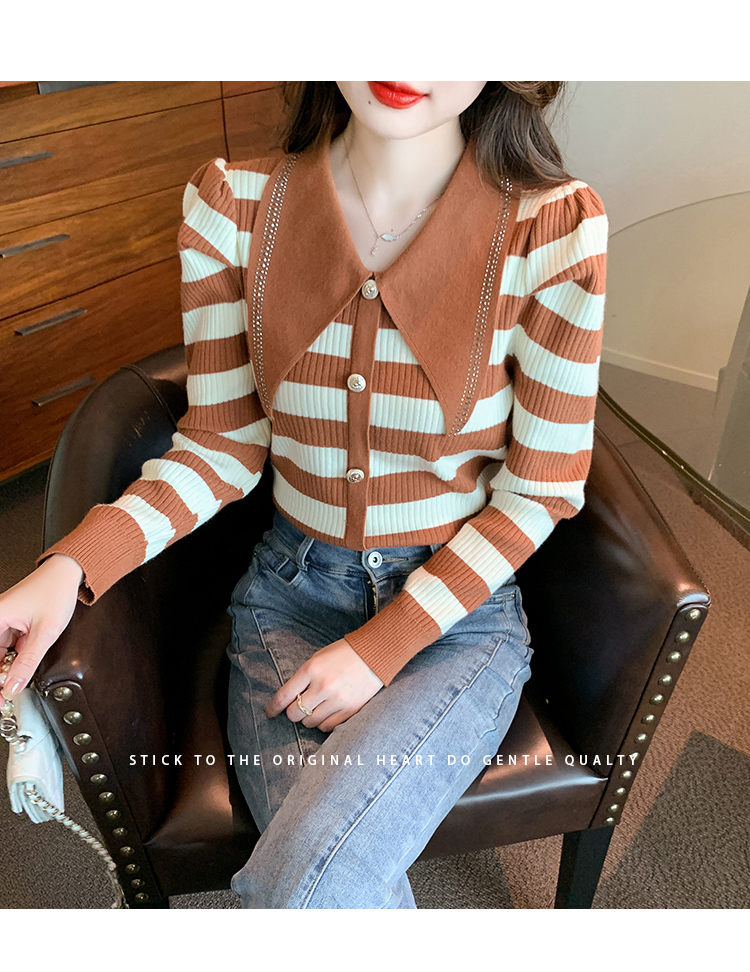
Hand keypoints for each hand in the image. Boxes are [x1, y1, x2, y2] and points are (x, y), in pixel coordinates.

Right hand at [0, 554, 83, 702]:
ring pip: (1, 652)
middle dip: (2, 674)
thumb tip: (13, 685)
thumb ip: (28, 662)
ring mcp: (5, 620)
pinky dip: (16, 656)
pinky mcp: (14, 622)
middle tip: (8, 694)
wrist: (69, 572)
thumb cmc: (55, 591)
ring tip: (17, 681)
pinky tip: (24, 662)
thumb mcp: (44, 633)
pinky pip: (9, 645)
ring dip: (9, 666)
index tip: (1, 695)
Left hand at [265, 637, 383, 732]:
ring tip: (316, 708)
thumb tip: (289, 701)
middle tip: (297, 708)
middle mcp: (323, 686)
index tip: (270, 712)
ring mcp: (338, 700)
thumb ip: (303, 678)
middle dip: (292, 713)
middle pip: (295, 714)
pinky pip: (328, 727)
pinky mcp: (351, 709)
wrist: (375, 654)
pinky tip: (327, 714)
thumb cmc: (343, 654)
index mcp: (312, 669)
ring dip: (308, 718)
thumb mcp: (318, 659)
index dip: (273, 707)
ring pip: (310, 723)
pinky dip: (323, 723)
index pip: (284, 696)